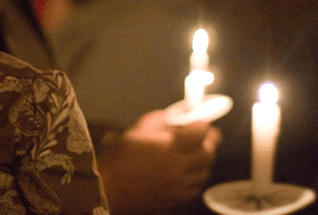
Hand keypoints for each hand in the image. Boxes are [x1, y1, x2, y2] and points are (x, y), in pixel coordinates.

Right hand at [97, 110, 220, 213]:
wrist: (109, 189)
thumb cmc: (120, 157)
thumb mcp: (137, 130)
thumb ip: (161, 120)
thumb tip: (180, 117)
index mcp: (169, 148)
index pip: (201, 133)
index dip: (202, 125)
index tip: (199, 122)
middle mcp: (178, 168)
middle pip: (208, 154)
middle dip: (208, 142)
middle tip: (202, 137)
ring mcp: (179, 186)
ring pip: (205, 172)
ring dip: (202, 161)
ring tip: (191, 155)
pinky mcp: (176, 199)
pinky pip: (196, 187)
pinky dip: (194, 178)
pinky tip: (184, 172)